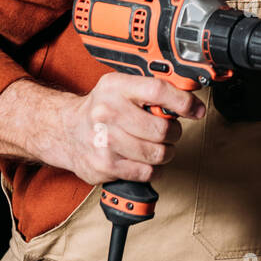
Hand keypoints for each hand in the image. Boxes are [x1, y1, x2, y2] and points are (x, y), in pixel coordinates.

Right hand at [56, 73, 205, 185]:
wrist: (66, 131)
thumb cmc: (102, 108)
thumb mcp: (122, 87)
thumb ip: (154, 90)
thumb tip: (191, 100)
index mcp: (115, 87)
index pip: (158, 91)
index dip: (183, 102)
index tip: (195, 110)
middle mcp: (107, 112)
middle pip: (161, 129)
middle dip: (174, 133)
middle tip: (169, 131)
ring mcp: (104, 141)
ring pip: (157, 154)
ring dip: (165, 152)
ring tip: (157, 146)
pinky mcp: (104, 166)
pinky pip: (146, 173)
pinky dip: (153, 169)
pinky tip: (144, 160)